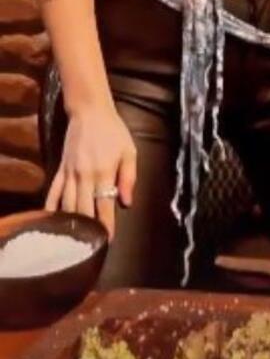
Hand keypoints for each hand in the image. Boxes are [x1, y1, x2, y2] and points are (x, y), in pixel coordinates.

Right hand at [45, 102, 136, 239]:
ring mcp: (70, 173)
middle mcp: (85, 176)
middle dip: (87, 230)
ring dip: (70, 223)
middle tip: (90, 246)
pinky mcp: (60, 169)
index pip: (104, 207)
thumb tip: (127, 203)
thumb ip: (129, 178)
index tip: (108, 241)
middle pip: (83, 210)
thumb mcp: (129, 151)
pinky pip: (53, 192)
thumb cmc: (114, 132)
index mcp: (104, 172)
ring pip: (67, 205)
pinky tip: (52, 221)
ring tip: (73, 241)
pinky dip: (51, 208)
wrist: (90, 112)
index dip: (106, 226)